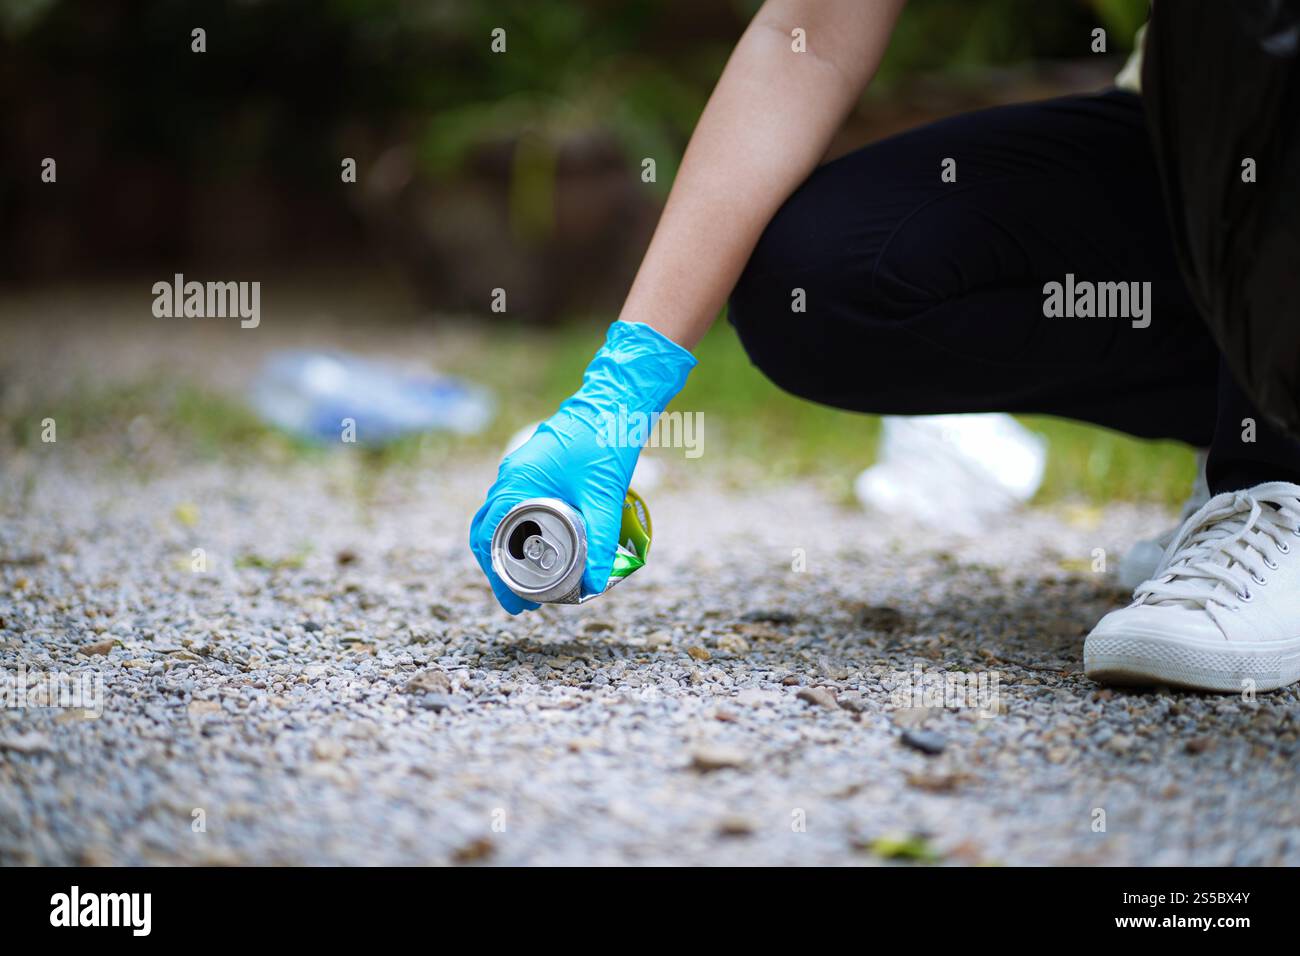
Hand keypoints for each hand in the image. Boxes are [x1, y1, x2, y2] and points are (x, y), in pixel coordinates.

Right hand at [469, 321, 695, 612]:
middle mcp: (510, 476)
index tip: (516, 604)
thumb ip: (601, 542)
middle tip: (525, 601)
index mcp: (516, 482)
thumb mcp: (603, 496)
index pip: (488, 539)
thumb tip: (596, 586)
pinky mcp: (534, 468)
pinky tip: (542, 545)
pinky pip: (515, 505)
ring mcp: (520, 470)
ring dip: (509, 550)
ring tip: (532, 580)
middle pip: (488, 533)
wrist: (615, 400)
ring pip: (499, 519)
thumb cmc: (605, 441)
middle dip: (501, 569)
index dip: (497, 576)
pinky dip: (519, 530)